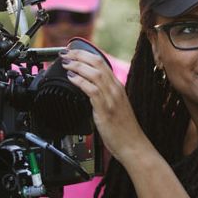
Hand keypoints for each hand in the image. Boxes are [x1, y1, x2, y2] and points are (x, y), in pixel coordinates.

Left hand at [58, 48, 149, 163]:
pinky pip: (92, 89)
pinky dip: (80, 81)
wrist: (133, 145)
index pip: (101, 62)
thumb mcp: (113, 106)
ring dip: (77, 65)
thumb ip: (102, 96)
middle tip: (64, 53)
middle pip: (97, 63)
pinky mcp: (106, 109)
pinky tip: (72, 78)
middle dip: (78, 55)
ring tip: (66, 63)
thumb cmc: (122, 129)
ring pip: (94, 73)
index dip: (85, 54)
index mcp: (117, 86)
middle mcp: (115, 89)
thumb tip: (85, 88)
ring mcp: (112, 98)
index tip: (72, 52)